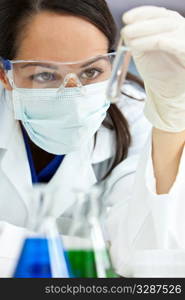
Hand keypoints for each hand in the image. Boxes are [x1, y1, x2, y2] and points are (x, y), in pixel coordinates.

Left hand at [122, 6, 184, 131]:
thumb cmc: (159, 71)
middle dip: (141, 23)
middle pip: (163, 18)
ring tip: (129, 41)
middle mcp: (182, 30)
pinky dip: (155, 42)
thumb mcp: (145, 52)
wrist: (169, 91)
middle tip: (125, 30)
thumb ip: (138, 39)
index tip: (126, 18)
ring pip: (167, 29)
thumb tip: (126, 30)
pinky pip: (174, 44)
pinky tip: (138, 46)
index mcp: (172, 26)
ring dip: (145, 32)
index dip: (142, 13)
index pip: (158, 13)